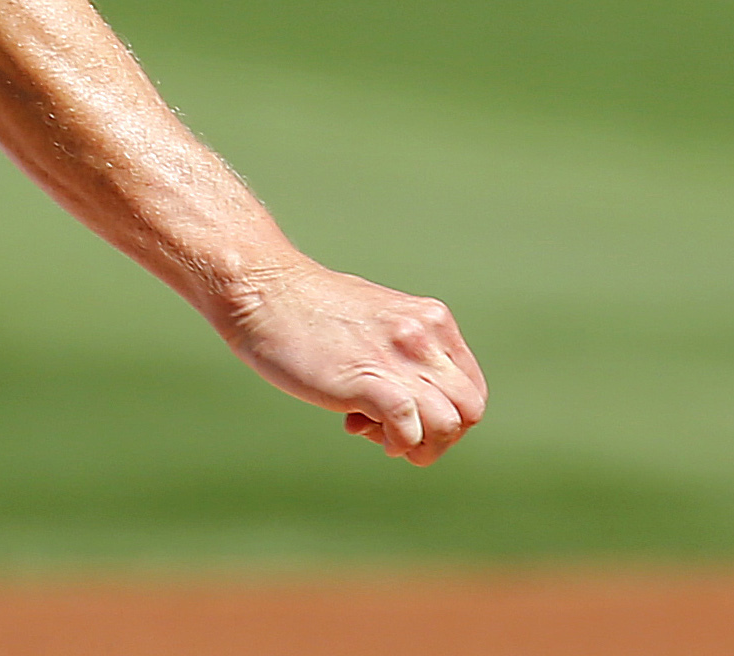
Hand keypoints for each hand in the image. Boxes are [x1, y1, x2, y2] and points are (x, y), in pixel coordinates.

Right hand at [216, 253, 485, 465]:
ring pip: (451, 424)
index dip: (444, 417)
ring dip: (416, 444)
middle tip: (392, 432)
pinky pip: (411, 428)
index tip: (407, 417)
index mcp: (431, 319)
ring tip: (372, 430)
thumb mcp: (377, 320)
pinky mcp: (368, 378)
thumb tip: (413, 407)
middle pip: (469, 411)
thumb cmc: (309, 311)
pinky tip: (354, 425)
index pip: (472, 390)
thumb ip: (404, 352)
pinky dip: (394, 442)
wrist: (261, 290)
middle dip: (437, 437)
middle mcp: (423, 334)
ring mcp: (397, 356)